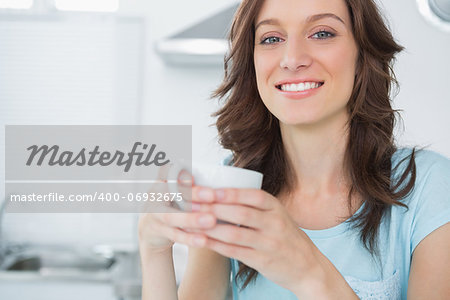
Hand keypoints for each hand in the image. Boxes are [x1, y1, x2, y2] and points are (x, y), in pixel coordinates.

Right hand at [138, 168, 217, 251]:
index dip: (177, 173)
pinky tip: (203, 240)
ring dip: (191, 218)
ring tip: (211, 220)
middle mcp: (155, 196)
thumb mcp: (176, 191)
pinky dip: (189, 238)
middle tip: (212, 195)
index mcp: (161, 181)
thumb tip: (220, 182)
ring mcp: (155, 214)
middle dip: (191, 193)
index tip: (193, 177)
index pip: (164, 171)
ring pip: (171, 216)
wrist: (150, 228)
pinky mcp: (159, 231)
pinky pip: (175, 234)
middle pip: (170, 192)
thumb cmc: (171, 203)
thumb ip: (190, 186)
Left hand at [193, 188, 319, 292]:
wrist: (307, 266)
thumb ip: (255, 205)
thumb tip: (219, 192)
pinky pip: (234, 252)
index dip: (230, 193)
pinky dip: (216, 245)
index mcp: (276, 207)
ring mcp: (269, 243)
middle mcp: (274, 223)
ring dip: (210, 227)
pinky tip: (201, 240)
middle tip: (192, 204)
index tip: (209, 190)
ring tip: (190, 221)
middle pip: (240, 213)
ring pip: (234, 233)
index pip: (253, 195)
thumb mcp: (277, 215)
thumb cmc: (285, 236)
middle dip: (213, 207)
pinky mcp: (262, 261)